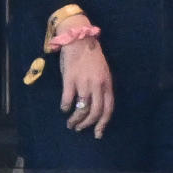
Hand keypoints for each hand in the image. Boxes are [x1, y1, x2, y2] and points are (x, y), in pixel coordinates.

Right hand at [57, 17, 113, 138]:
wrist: (79, 39)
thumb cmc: (91, 56)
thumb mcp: (103, 71)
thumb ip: (101, 88)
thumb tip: (96, 106)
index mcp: (107, 83)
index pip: (108, 108)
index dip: (103, 123)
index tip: (97, 133)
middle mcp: (97, 85)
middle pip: (95, 112)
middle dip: (87, 124)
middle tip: (80, 129)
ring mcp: (84, 82)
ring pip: (82, 109)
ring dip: (75, 120)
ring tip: (70, 124)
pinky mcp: (70, 79)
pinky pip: (68, 100)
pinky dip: (65, 107)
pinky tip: (64, 109)